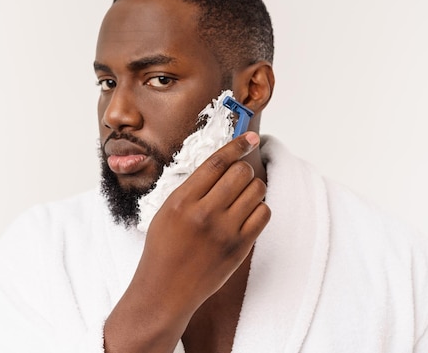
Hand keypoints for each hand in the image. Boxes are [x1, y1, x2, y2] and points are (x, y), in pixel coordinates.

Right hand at [104, 132, 270, 352]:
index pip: (217, 162)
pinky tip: (247, 213)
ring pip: (256, 190)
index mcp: (182, 201)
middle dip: (243, 169)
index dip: (236, 145)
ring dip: (253, 187)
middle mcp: (204, 214)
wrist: (166, 290)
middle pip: (240, 173)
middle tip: (238, 177)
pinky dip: (259, 208)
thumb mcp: (167, 211)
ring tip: (242, 196)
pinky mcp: (240, 247)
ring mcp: (225, 232)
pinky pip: (264, 213)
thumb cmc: (163, 248)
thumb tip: (223, 162)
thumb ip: (193, 188)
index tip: (248, 137)